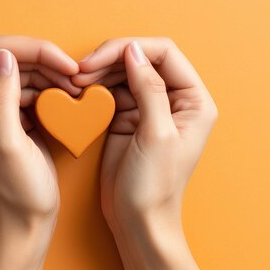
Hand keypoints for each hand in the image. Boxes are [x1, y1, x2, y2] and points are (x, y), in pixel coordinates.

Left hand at [0, 35, 79, 230]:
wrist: (27, 220)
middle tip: (73, 75)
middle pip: (6, 58)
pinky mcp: (8, 115)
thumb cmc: (17, 191)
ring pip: (21, 70)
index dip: (29, 49)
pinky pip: (28, 87)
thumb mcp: (10, 145)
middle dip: (43, 59)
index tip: (63, 63)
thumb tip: (5, 56)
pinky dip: (49, 87)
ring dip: (49, 72)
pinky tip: (67, 98)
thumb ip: (3, 98)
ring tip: (74, 88)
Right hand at [73, 37, 217, 231]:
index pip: (164, 54)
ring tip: (76, 82)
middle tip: (80, 71)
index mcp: (193, 101)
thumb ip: (148, 89)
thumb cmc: (154, 185)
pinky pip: (109, 92)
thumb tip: (133, 51)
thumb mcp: (155, 134)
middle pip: (140, 60)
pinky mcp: (126, 119)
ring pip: (122, 74)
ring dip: (98, 73)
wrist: (137, 220)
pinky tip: (79, 94)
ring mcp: (148, 109)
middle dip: (109, 60)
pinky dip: (94, 90)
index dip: (130, 49)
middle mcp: (173, 100)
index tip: (100, 59)